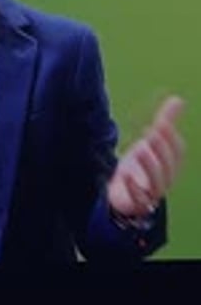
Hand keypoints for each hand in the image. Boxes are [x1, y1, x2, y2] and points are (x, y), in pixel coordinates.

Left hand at [107, 96, 184, 218]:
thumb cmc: (142, 167)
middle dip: (161, 150)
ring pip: (157, 183)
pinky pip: (138, 199)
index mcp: (170, 165)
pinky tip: (125, 175)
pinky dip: (132, 187)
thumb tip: (178, 100)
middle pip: (168, 166)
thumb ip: (164, 124)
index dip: (170, 138)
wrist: (127, 195)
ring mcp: (150, 193)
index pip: (177, 152)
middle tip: (150, 134)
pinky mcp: (135, 203)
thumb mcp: (152, 144)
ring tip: (139, 149)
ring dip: (150, 165)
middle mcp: (164, 180)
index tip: (160, 123)